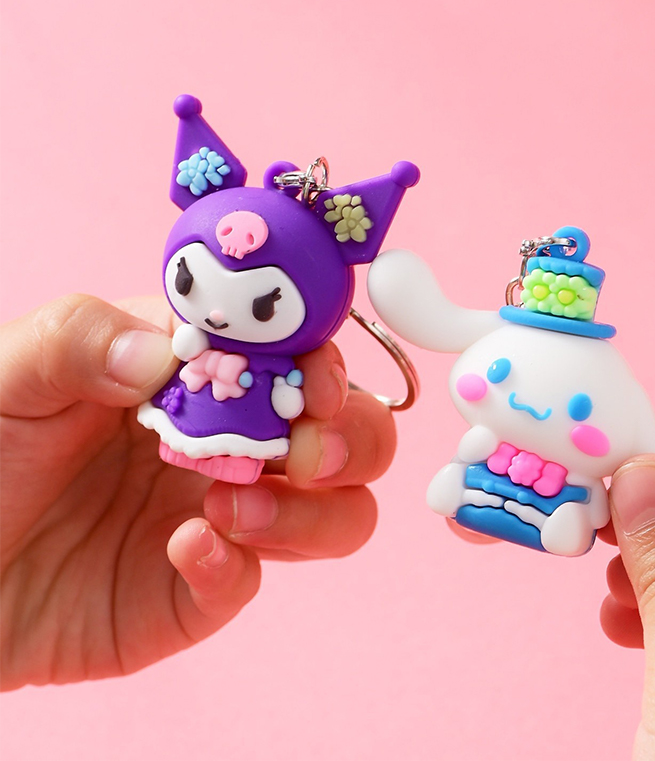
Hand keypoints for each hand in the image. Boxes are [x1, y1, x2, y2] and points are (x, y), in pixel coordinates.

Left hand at [0, 294, 394, 690]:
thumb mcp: (15, 373)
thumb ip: (82, 338)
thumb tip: (160, 356)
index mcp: (200, 376)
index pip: (297, 356)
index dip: (321, 366)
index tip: (311, 384)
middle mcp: (230, 443)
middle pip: (350, 436)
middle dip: (349, 442)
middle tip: (306, 455)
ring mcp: (223, 516)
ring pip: (337, 516)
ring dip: (312, 514)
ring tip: (234, 509)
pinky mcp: (199, 587)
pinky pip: (252, 580)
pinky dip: (234, 567)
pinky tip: (185, 550)